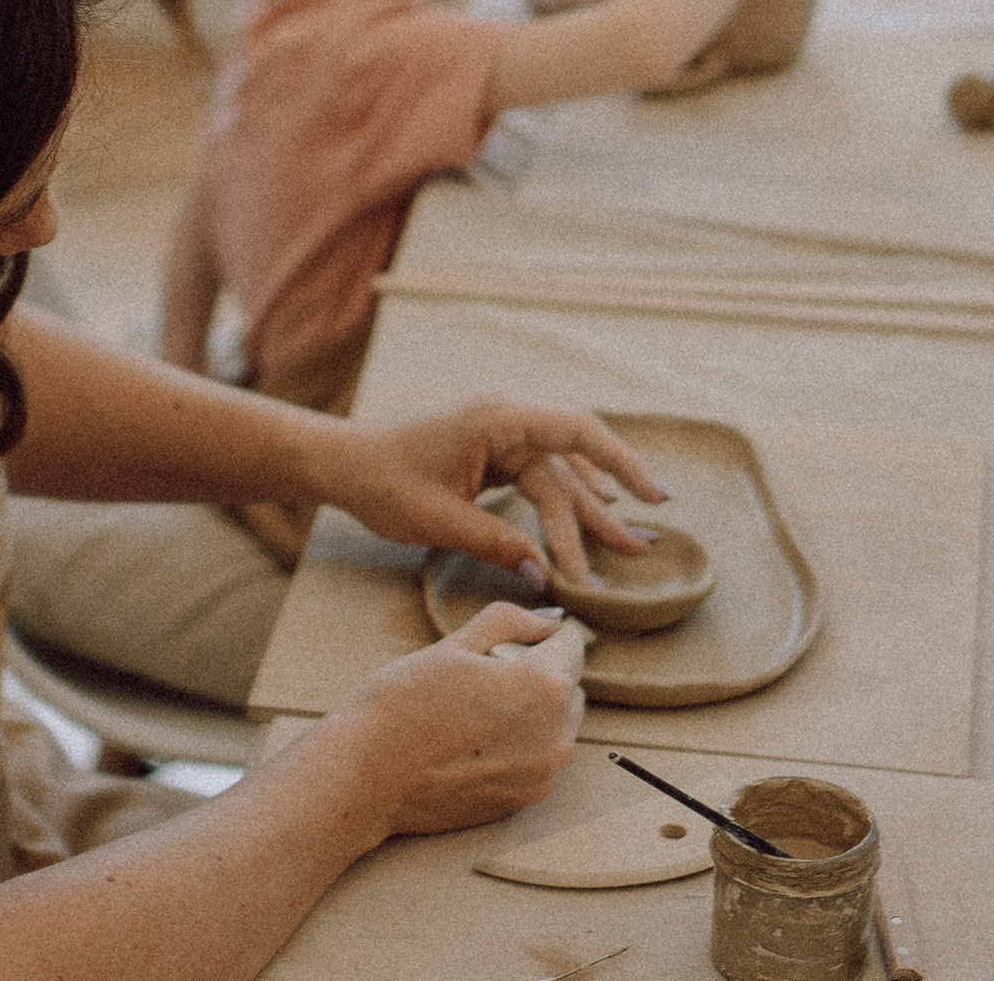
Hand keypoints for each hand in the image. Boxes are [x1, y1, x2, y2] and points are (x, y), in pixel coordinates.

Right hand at [315, 602, 584, 837]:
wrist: (364, 776)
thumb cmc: (401, 703)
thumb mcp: (453, 645)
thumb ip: (511, 622)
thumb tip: (550, 620)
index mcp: (544, 686)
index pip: (572, 643)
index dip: (541, 633)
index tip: (509, 640)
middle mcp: (556, 735)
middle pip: (568, 686)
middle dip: (540, 673)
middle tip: (482, 676)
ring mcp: (542, 774)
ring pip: (556, 724)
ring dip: (532, 712)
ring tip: (473, 713)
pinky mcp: (523, 801)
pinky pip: (537, 759)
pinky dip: (518, 746)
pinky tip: (470, 744)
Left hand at [317, 398, 667, 586]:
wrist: (344, 463)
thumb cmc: (383, 483)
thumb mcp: (439, 520)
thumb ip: (496, 543)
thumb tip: (543, 574)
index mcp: (497, 420)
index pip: (576, 432)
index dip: (620, 462)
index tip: (650, 498)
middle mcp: (506, 419)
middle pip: (570, 465)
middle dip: (604, 511)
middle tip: (641, 549)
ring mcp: (501, 433)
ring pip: (558, 474)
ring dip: (588, 510)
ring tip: (626, 544)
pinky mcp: (494, 450)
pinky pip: (540, 474)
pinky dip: (566, 497)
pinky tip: (596, 507)